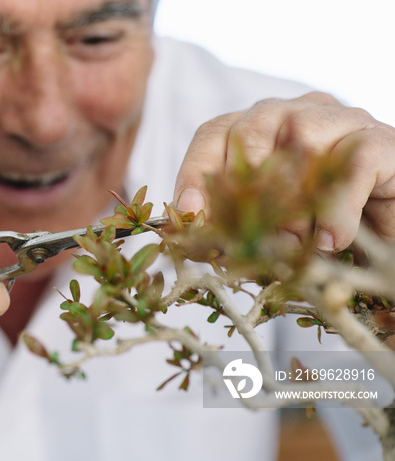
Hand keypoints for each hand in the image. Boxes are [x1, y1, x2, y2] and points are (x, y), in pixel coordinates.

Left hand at [173, 91, 394, 250]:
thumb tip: (194, 230)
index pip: (215, 133)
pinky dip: (336, 208)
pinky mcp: (384, 141)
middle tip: (252, 236)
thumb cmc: (319, 226)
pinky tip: (331, 240)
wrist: (385, 236)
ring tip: (297, 243)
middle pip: (250, 130)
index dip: (195, 171)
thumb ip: (234, 223)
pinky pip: (353, 164)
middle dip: (244, 191)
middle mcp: (297, 113)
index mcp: (261, 128)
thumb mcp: (267, 225)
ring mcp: (342, 120)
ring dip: (292, 202)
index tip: (188, 213)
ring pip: (300, 140)